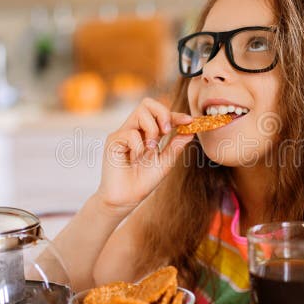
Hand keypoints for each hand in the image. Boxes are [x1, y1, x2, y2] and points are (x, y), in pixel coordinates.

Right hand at [96, 98, 193, 212]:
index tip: (189, 121)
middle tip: (167, 131)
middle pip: (147, 103)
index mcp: (146, 133)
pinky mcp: (113, 141)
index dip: (175, 115)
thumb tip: (191, 131)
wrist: (125, 200)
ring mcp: (122, 134)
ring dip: (152, 130)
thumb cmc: (142, 182)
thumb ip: (175, 146)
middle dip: (162, 114)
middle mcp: (134, 130)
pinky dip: (139, 147)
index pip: (160, 115)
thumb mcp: (165, 162)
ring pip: (140, 113)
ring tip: (151, 149)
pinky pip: (131, 133)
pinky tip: (135, 159)